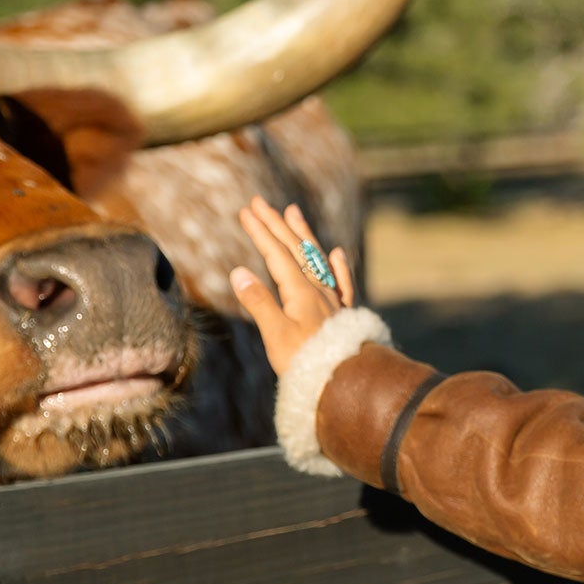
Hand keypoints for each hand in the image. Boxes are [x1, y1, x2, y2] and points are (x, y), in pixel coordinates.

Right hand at [230, 196, 356, 375]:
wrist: (345, 381)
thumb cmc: (306, 362)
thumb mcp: (275, 334)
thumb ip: (259, 302)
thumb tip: (239, 272)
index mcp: (299, 291)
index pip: (276, 253)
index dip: (260, 231)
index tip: (246, 211)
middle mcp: (317, 289)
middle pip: (294, 248)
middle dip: (276, 223)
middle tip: (260, 201)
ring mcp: (332, 300)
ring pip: (316, 258)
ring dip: (303, 234)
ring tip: (294, 212)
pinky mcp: (342, 315)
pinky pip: (341, 281)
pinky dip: (337, 265)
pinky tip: (337, 253)